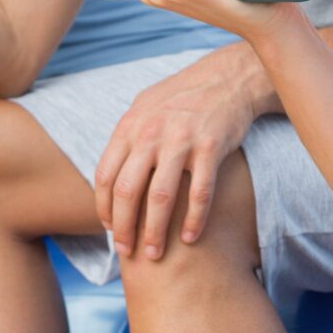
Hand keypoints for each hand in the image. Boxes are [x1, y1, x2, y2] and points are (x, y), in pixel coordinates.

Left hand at [94, 48, 260, 260]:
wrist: (227, 78)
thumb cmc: (183, 97)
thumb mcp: (146, 107)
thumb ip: (127, 138)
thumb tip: (111, 173)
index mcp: (130, 126)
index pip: (106, 176)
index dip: (105, 208)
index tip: (110, 229)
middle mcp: (151, 134)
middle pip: (128, 191)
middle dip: (124, 227)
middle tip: (127, 251)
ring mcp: (181, 141)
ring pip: (160, 198)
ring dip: (155, 231)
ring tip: (154, 254)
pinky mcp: (211, 148)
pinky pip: (199, 193)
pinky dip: (193, 220)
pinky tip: (190, 238)